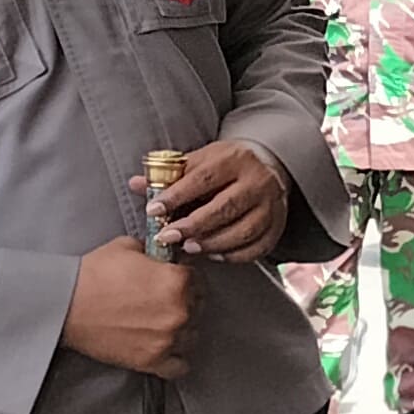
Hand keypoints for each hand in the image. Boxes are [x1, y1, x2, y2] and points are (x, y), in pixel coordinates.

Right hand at [61, 237, 198, 376]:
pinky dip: (175, 358)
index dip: (186, 278)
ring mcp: (168, 339)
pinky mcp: (152, 361)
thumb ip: (154, 252)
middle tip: (163, 301)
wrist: (66, 305)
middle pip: (198, 307)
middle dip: (185, 302)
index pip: (198, 279)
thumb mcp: (128, 247)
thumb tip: (163, 255)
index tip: (176, 281)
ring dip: (182, 330)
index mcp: (177, 281)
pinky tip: (165, 348)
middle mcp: (179, 311)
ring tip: (161, 324)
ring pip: (192, 336)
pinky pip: (180, 366)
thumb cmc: (93, 275)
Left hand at [150, 140, 287, 262]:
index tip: (155, 210)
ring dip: (212, 243)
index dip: (176, 196)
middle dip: (192, 226)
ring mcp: (271, 205)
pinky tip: (214, 254)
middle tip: (167, 237)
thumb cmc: (226, 167)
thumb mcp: (200, 161)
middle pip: (224, 208)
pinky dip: (233, 255)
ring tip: (189, 247)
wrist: (267, 167)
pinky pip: (256, 248)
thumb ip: (170, 175)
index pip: (203, 178)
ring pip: (242, 231)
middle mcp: (257, 181)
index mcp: (235, 159)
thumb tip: (136, 184)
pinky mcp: (277, 226)